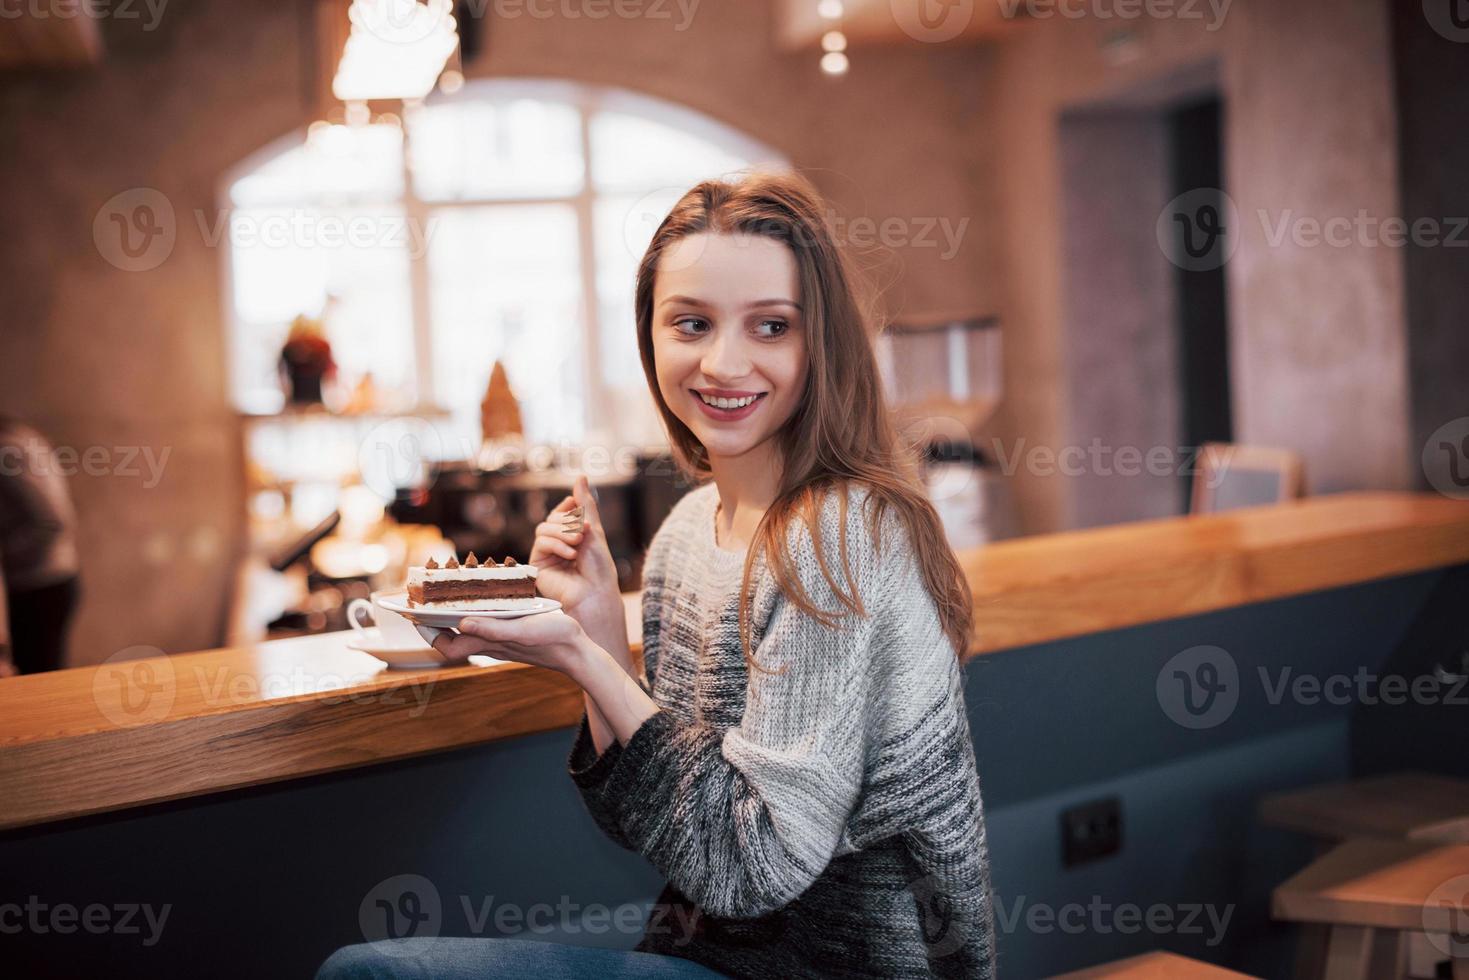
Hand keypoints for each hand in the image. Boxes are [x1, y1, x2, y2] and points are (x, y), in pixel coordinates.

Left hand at [428, 611, 588, 674]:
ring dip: (455, 615)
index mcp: (490, 644)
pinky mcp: (514, 634)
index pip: (449, 646)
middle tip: (426, 600)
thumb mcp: (522, 630)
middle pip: (455, 638)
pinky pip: (487, 625)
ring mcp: (503, 640)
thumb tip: (461, 623)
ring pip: (470, 630)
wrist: (578, 652)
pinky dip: (477, 613)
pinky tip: (484, 599)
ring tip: (448, 594)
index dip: (429, 634)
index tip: (415, 615)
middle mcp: (492, 644)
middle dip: (437, 622)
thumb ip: (493, 629)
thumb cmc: (553, 640)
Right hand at [530, 475, 621, 627]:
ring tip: (577, 544)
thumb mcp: (593, 530)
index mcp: (571, 536)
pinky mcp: (537, 565)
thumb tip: (581, 476)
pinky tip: (570, 555)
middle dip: (568, 522)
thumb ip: (585, 504)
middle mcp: (557, 544)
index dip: (568, 508)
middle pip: (552, 519)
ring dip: (562, 532)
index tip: (576, 506)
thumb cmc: (598, 567)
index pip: (562, 512)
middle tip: (582, 534)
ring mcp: (546, 554)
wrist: (594, 593)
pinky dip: (556, 544)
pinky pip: (540, 542)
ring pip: (544, 528)